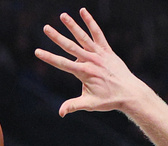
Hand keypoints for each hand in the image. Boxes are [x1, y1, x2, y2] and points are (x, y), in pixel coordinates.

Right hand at [34, 8, 149, 116]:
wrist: (130, 93)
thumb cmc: (109, 100)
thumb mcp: (90, 104)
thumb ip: (74, 105)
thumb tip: (60, 112)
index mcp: (84, 72)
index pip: (62, 64)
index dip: (48, 58)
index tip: (37, 52)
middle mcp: (91, 60)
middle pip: (70, 47)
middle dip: (56, 37)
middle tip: (45, 28)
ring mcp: (99, 54)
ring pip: (83, 37)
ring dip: (72, 26)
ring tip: (62, 15)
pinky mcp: (107, 50)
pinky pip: (98, 33)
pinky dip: (90, 23)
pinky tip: (83, 11)